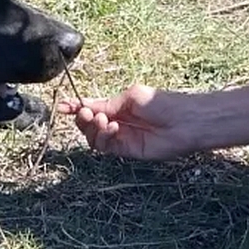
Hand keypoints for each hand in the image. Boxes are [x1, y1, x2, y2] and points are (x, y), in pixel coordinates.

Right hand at [56, 83, 198, 159]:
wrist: (186, 122)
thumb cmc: (163, 104)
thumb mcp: (130, 97)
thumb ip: (107, 104)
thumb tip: (85, 107)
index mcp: (116, 107)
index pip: (90, 108)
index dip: (74, 107)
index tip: (62, 106)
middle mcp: (116, 123)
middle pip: (87, 124)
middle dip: (82, 118)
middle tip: (87, 113)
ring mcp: (120, 138)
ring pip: (93, 137)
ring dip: (92, 128)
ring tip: (104, 120)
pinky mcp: (126, 151)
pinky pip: (105, 147)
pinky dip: (103, 137)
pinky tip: (113, 128)